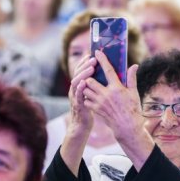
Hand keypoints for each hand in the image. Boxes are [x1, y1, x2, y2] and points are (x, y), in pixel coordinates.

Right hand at [59, 56, 96, 176]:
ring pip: (76, 82)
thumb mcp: (92, 94)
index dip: (85, 62)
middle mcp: (75, 89)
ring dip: (83, 74)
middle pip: (78, 73)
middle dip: (85, 65)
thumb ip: (96, 83)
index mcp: (80, 85)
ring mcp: (75, 97)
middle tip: (93, 59)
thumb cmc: (89, 109)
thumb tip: (104, 72)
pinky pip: (77, 95)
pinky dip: (80, 89)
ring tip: (90, 68)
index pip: (81, 70)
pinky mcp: (77, 105)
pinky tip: (84, 83)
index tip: (92, 54)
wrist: (81, 126)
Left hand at [82, 50, 153, 169]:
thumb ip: (131, 78)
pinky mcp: (96, 109)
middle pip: (90, 80)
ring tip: (91, 85)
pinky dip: (87, 97)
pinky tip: (92, 96)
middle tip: (92, 75)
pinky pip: (86, 100)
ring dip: (87, 87)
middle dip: (89, 76)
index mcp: (117, 88)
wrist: (127, 127)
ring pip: (86, 90)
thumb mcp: (134, 93)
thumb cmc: (132, 109)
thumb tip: (134, 65)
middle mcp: (106, 94)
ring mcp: (100, 103)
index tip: (97, 52)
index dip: (102, 60)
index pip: (108, 70)